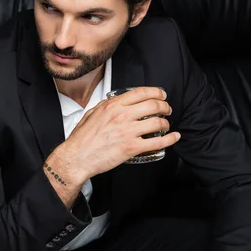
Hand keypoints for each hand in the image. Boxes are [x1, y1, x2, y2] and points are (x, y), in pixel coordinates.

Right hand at [44, 87, 179, 204]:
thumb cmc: (82, 139)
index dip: (156, 92)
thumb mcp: (91, 114)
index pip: (141, 93)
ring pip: (157, 122)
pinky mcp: (132, 148)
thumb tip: (116, 102)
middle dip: (164, 106)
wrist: (77, 157)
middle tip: (167, 109)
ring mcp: (128, 132)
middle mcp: (122, 116)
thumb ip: (105, 106)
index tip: (161, 95)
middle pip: (153, 105)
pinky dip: (169, 139)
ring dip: (166, 123)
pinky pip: (157, 142)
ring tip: (166, 125)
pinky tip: (173, 137)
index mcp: (112, 106)